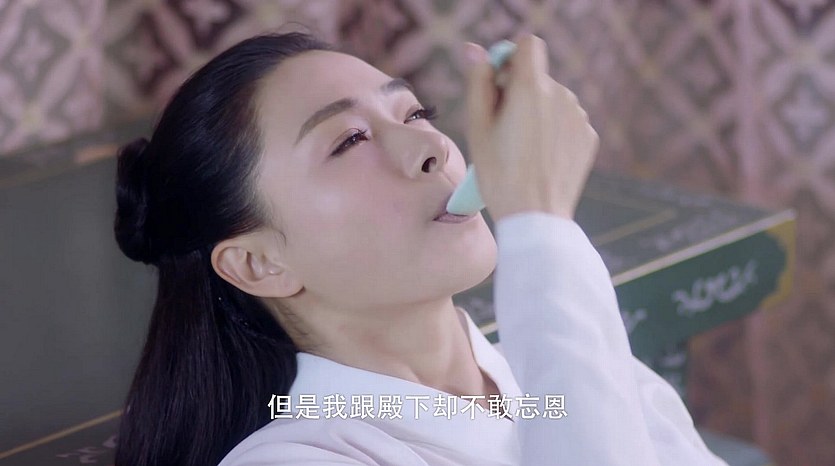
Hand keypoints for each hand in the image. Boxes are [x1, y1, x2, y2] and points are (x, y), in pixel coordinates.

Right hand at [462, 33, 598, 221]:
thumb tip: (474, 50)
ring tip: (524, 149)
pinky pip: (568, 121)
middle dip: (521, 92)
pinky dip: (555, 132)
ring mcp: (579, 116)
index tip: (500, 84)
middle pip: (539, 76)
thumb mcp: (478, 127)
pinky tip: (542, 158)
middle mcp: (561, 95)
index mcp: (531, 88)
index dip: (511, 59)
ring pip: (554, 100)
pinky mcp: (589, 137)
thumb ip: (478, 81)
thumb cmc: (499, 173)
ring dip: (539, 113)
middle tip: (505, 129)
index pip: (528, 45)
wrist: (535, 216)